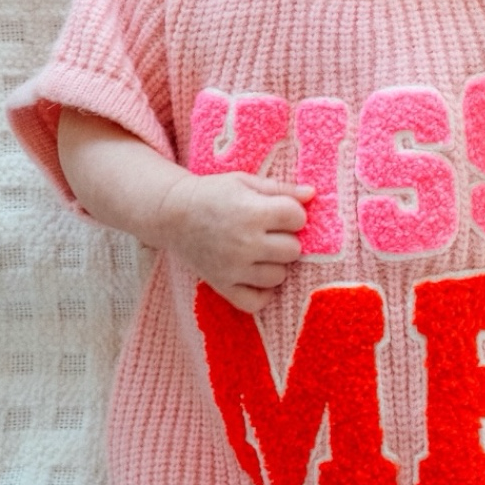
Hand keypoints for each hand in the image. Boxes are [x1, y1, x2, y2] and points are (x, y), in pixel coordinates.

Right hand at [158, 171, 312, 313]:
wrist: (173, 213)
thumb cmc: (213, 193)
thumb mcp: (245, 181)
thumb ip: (280, 188)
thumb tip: (312, 194)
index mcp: (251, 213)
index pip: (297, 218)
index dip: (292, 213)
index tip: (278, 211)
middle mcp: (245, 244)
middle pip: (293, 250)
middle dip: (286, 239)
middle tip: (269, 232)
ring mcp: (234, 269)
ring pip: (279, 276)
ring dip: (275, 265)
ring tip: (260, 252)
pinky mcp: (223, 286)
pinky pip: (256, 302)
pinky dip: (261, 293)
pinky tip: (256, 276)